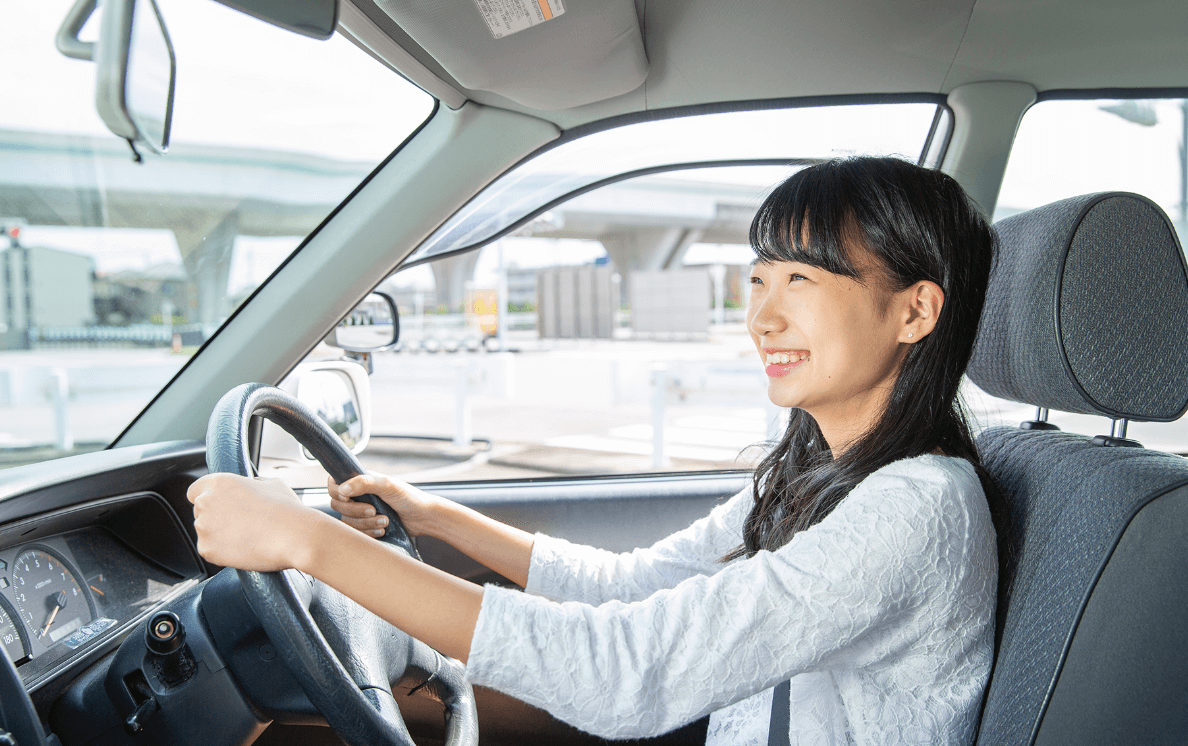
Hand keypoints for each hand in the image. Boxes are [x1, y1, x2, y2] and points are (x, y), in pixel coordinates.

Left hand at [188, 473, 321, 571]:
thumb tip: (251, 487)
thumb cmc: (286, 509)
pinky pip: (210, 550)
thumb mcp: (271, 484)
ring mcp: (203, 527)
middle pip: (200, 512)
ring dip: (219, 535)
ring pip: (205, 532)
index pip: (195, 490)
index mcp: (218, 482)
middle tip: (240, 523)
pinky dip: (222, 552)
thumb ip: (252, 484)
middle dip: (216, 518)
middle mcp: (205, 502)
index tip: (220, 506)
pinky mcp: (207, 549)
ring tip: (246, 537)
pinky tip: (243, 548)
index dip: (209, 498)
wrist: (294, 536)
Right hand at [328, 472, 440, 538]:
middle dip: (355, 511)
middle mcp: (358, 495)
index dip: (336, 492)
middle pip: (337, 506)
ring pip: (347, 521)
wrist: (424, 518)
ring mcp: (361, 512)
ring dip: (365, 524)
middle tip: (374, 510)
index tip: (348, 498)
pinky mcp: (366, 527)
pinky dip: (368, 533)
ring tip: (385, 521)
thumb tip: (341, 489)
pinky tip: (382, 530)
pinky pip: (356, 533)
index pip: (333, 484)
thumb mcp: (387, 485)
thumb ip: (364, 483)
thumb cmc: (409, 497)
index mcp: (360, 481)